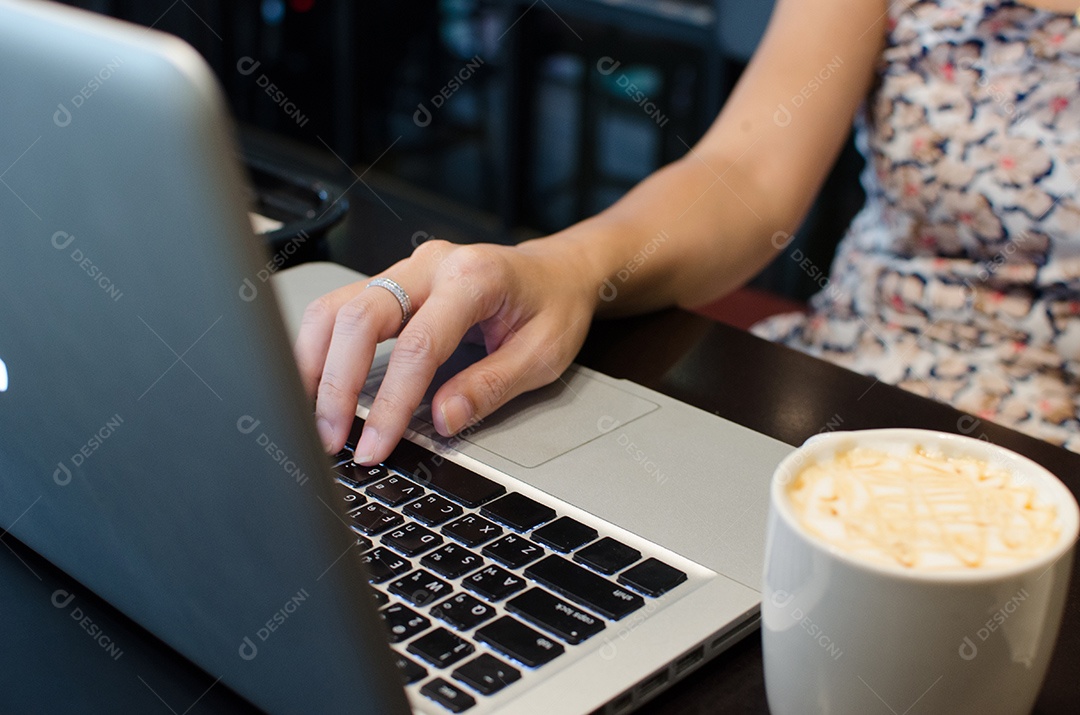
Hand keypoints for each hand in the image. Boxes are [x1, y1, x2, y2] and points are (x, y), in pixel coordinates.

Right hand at [294, 238, 597, 464]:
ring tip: (313, 416)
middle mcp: (432, 265)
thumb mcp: (543, 354)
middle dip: (337, 383)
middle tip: (331, 437)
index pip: (417, 345)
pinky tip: (316, 383)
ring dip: (315, 363)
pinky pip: (341, 307)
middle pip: (359, 316)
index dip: (392, 402)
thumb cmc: (554, 306)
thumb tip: (442, 420)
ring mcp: (407, 270)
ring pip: (336, 306)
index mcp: (474, 278)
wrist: (558, 270)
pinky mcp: (393, 282)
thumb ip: (490, 387)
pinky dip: (321, 347)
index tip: (375, 445)